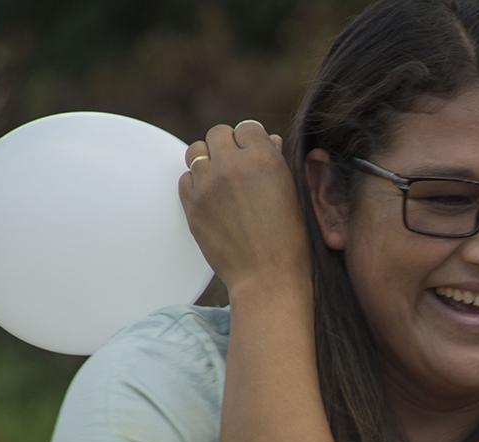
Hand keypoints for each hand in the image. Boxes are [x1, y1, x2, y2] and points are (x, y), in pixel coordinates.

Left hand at [178, 120, 310, 297]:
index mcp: (263, 158)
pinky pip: (185, 178)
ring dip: (209, 161)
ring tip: (222, 181)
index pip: (248, 128)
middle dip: (228, 146)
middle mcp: (232, 165)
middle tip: (238, 167)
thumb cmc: (289, 239)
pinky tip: (212, 199)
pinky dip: (197, 183)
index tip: (256, 155)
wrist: (267, 277)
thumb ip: (276, 161)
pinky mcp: (191, 204)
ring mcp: (208, 184)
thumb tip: (267, 140)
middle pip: (218, 133)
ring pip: (196, 151)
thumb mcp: (293, 194)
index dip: (253, 141)